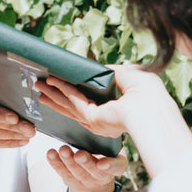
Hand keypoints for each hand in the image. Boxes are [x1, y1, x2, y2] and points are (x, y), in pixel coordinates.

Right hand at [36, 64, 170, 137]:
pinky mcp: (93, 119)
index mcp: (112, 110)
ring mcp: (97, 121)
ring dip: (53, 93)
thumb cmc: (147, 91)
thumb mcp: (127, 74)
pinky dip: (62, 89)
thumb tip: (97, 71)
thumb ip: (109, 73)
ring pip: (69, 105)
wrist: (152, 105)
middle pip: (72, 106)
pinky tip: (52, 81)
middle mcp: (103, 119)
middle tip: (40, 88)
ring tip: (38, 86)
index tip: (59, 85)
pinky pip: (74, 100)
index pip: (88, 102)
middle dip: (55, 96)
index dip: (72, 94)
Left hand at [46, 145, 128, 191]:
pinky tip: (50, 154)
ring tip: (63, 150)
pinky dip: (56, 163)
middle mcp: (102, 176)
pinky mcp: (72, 181)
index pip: (117, 167)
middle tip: (78, 155)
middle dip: (85, 162)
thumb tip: (98, 121)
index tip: (102, 163)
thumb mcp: (115, 151)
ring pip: (77, 172)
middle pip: (93, 170)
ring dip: (68, 161)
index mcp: (117, 166)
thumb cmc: (107, 156)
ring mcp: (86, 180)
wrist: (96, 182)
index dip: (110, 166)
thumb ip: (109, 141)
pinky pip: (63, 172)